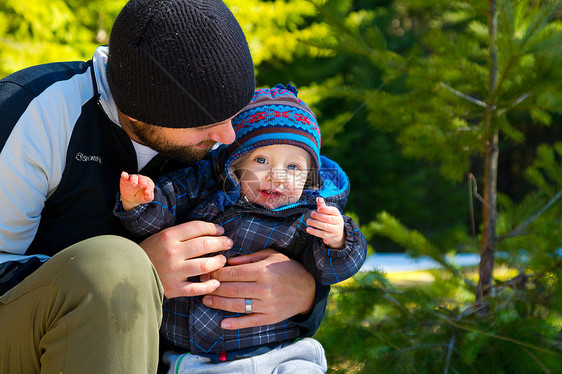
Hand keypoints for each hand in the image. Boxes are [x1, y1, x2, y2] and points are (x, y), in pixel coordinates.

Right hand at [120, 171, 154, 210]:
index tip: (147, 193)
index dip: (149, 188)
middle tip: (143, 185)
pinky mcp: (125, 180)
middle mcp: (140, 179)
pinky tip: (124, 175)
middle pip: (142, 179)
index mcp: (147, 183)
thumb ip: (149, 197)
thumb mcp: (145, 198)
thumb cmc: (140, 196)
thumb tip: (148, 194)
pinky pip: (125, 176)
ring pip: (134, 177)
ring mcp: (133, 179)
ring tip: (134, 184)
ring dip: (134, 180)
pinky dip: (124, 175)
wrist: (130, 199)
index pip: (149, 184)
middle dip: (143, 181)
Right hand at [139, 221, 231, 297]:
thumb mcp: (161, 237)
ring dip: (218, 262)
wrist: (128, 274)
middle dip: (221, 243)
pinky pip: (198, 288)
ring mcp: (174, 272)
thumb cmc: (149, 253)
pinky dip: (210, 285)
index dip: (213, 228)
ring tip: (222, 260)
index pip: (197, 227)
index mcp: (169, 236)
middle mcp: (172, 253)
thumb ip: (182, 234)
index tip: (220, 231)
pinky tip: (216, 282)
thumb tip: (209, 231)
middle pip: (205, 245)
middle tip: (228, 243)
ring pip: (205, 265)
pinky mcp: (174, 289)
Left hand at [200, 249, 315, 329]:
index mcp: (263, 271)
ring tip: (206, 301)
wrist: (307, 289)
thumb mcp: (271, 255)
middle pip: (232, 289)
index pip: (233, 273)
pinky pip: (250, 322)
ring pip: (237, 305)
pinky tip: (223, 323)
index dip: (216, 273)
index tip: (206, 272)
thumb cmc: (287, 268)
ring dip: (219, 304)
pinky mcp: (270, 318)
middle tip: (201, 286)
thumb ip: (249, 258)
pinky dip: (235, 323)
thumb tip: (229, 261)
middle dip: (214, 287)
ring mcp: (267, 305)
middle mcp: (264, 288)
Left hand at [306, 197, 344, 248]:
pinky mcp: (330, 237)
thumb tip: (319, 198)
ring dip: (315, 223)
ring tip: (308, 221)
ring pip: (324, 226)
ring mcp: (335, 230)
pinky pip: (321, 234)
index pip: (332, 210)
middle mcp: (338, 222)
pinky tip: (308, 229)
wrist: (338, 234)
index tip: (318, 209)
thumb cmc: (331, 221)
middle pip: (327, 218)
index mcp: (337, 214)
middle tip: (311, 214)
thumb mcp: (329, 213)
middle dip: (318, 216)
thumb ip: (323, 206)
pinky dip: (314, 231)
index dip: (325, 209)